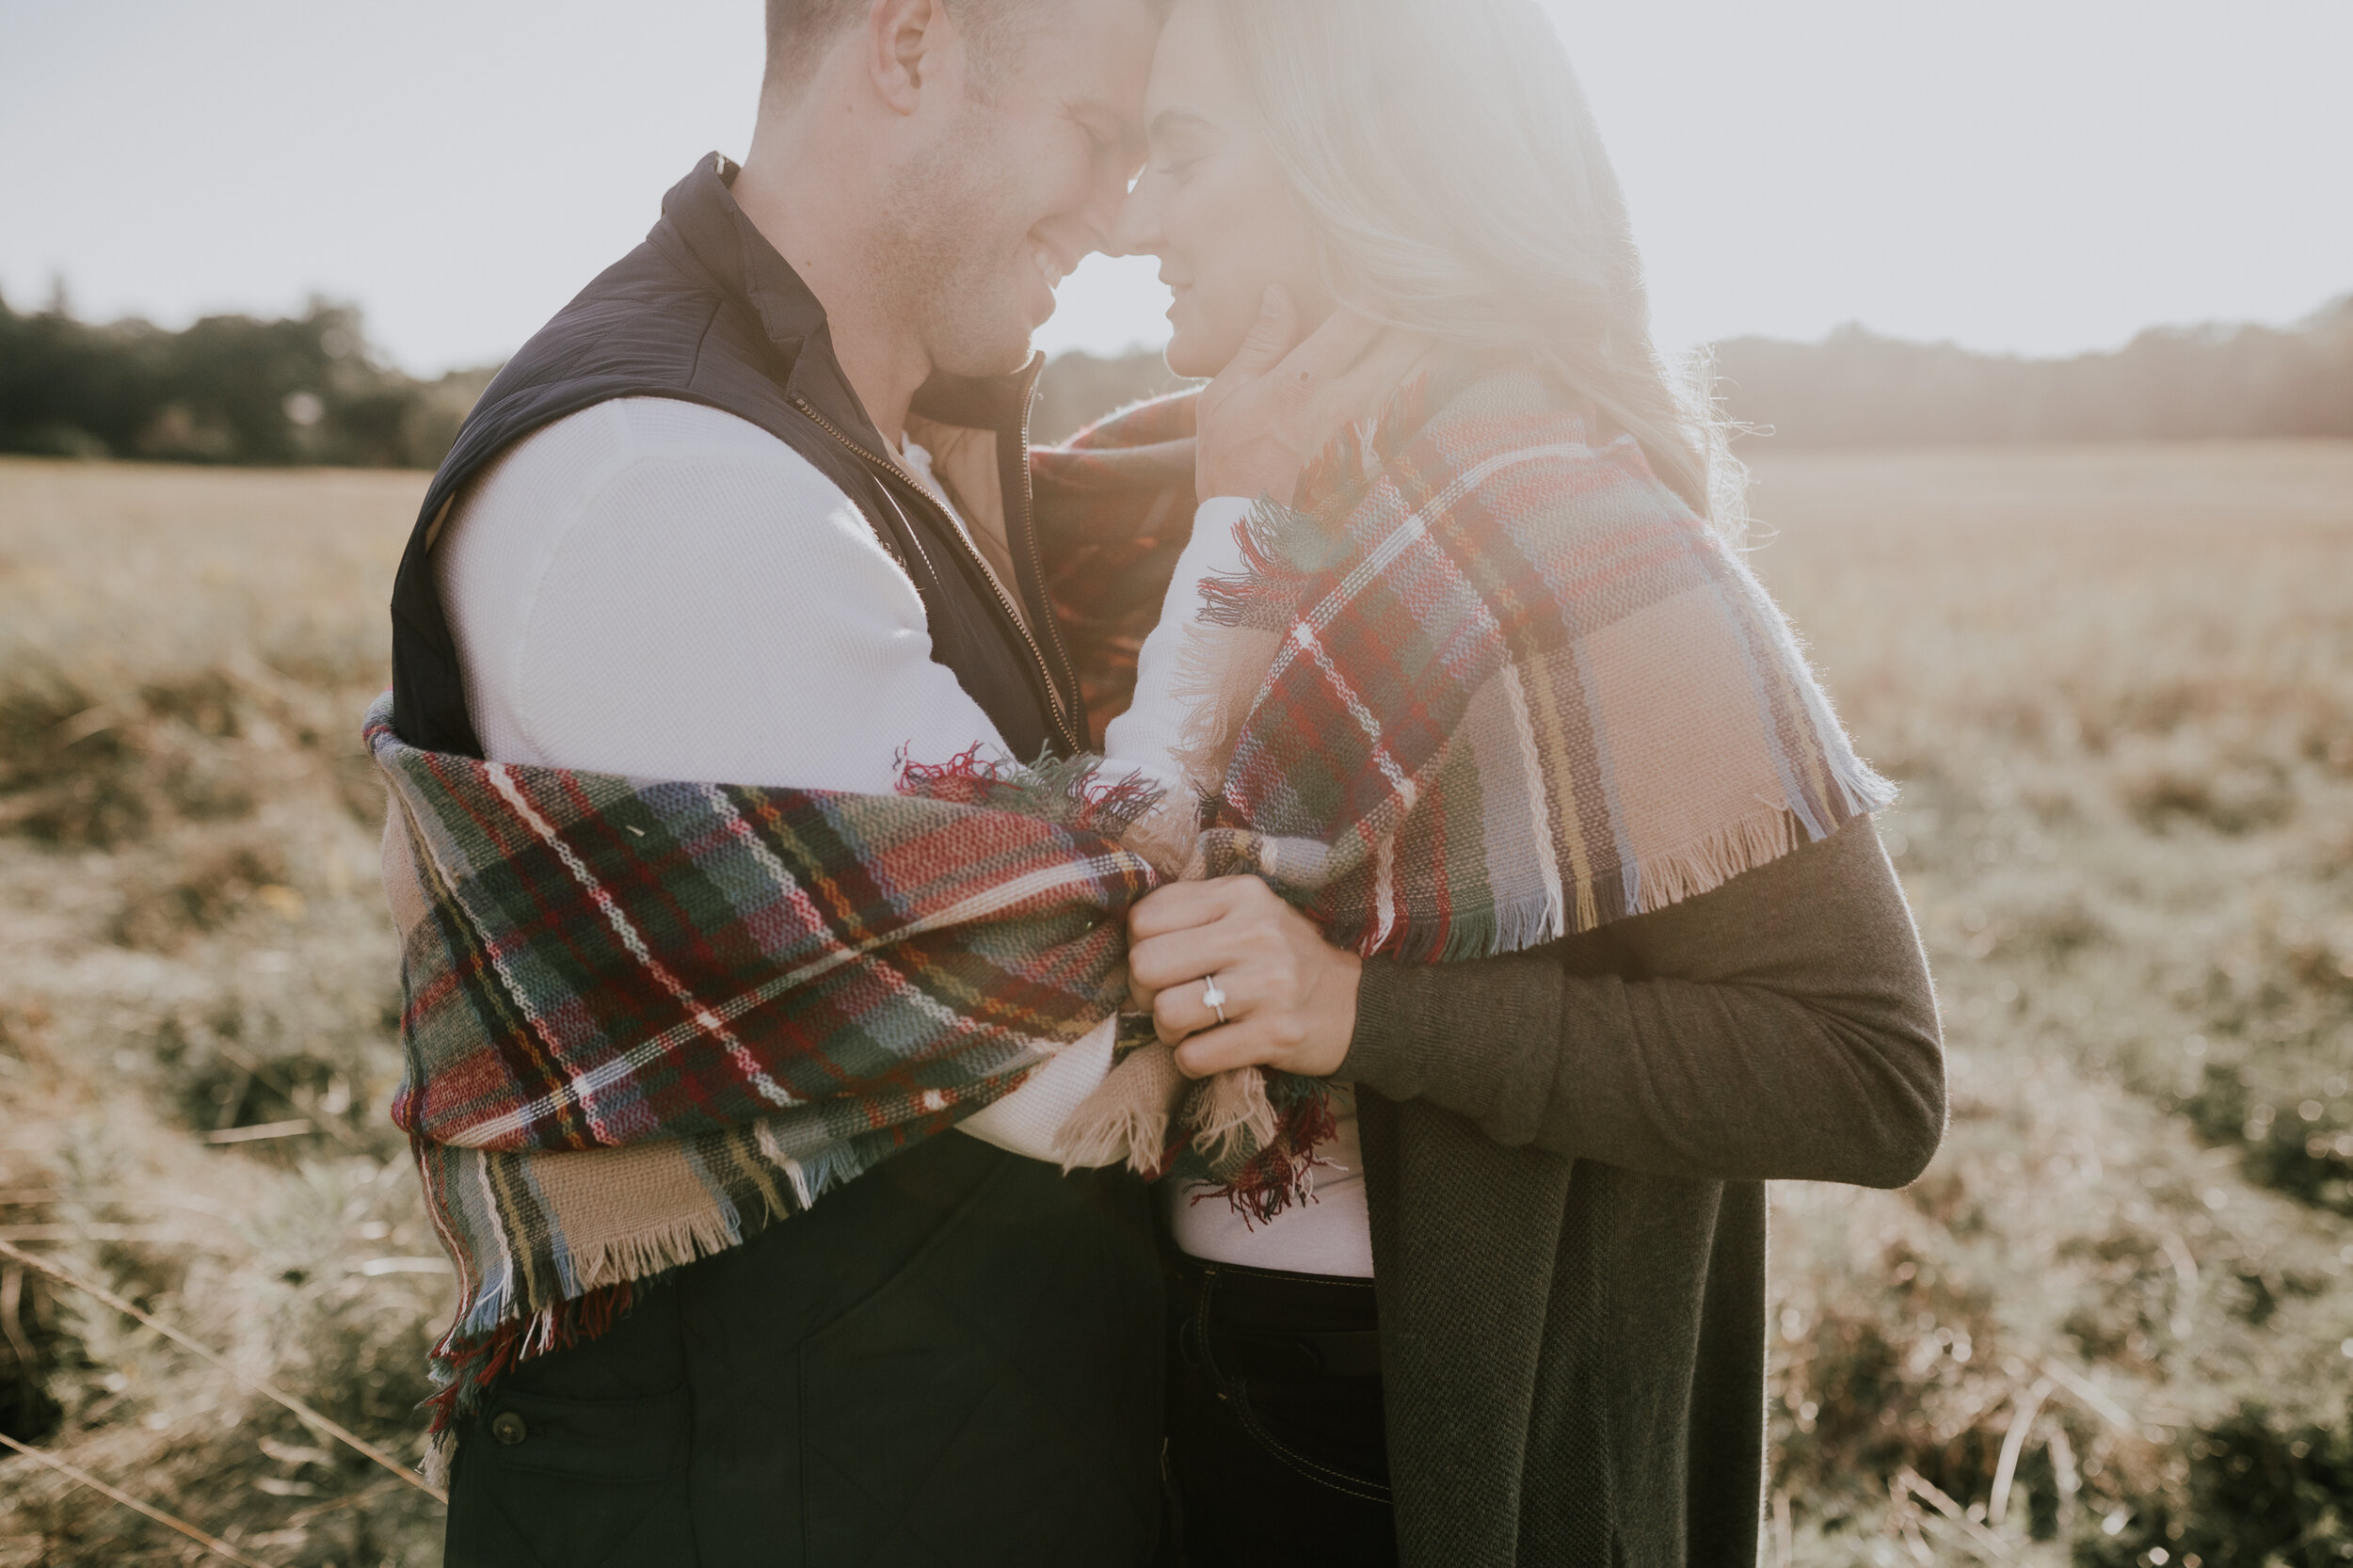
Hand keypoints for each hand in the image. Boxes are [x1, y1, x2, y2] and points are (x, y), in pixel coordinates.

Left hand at [1126, 875, 1362, 1079]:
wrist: (1355, 1004)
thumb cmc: (1283, 957)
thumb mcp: (1248, 913)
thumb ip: (1192, 911)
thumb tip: (1126, 940)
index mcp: (1241, 895)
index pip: (1144, 918)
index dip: (1139, 947)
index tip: (1164, 963)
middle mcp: (1255, 933)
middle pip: (1146, 965)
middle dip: (1145, 992)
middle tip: (1169, 998)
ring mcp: (1268, 986)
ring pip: (1167, 1013)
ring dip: (1168, 1030)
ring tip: (1192, 1026)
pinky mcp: (1276, 1035)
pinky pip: (1195, 1056)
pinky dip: (1191, 1059)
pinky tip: (1211, 1049)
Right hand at [1194, 286, 1432, 507]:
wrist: (1248, 532)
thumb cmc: (1229, 459)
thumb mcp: (1224, 394)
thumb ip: (1261, 341)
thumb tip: (1280, 291)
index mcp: (1305, 380)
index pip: (1364, 313)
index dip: (1382, 281)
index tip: (1387, 265)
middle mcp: (1348, 403)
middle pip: (1410, 338)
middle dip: (1422, 308)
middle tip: (1428, 286)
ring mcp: (1374, 434)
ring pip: (1430, 372)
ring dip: (1438, 341)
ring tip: (1443, 318)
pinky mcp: (1387, 457)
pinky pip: (1428, 411)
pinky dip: (1441, 383)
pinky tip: (1446, 364)